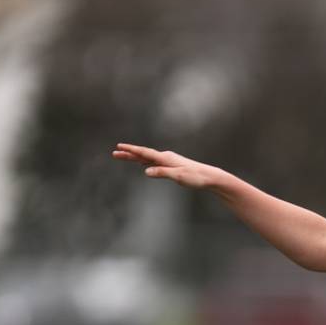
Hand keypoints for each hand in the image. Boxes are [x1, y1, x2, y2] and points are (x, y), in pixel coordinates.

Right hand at [112, 143, 226, 189]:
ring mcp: (169, 161)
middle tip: (115, 153)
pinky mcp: (172, 166)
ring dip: (135, 157)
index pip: (145, 153)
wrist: (210, 177)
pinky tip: (143, 164)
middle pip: (144, 154)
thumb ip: (162, 173)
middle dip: (129, 154)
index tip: (119, 147)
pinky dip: (146, 162)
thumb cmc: (196, 177)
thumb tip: (146, 171)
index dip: (131, 150)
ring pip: (148, 158)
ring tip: (124, 156)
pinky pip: (155, 162)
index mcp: (166, 158)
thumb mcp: (179, 177)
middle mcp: (166, 157)